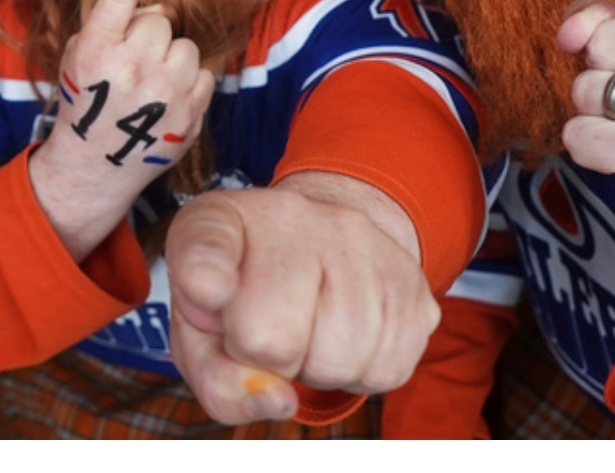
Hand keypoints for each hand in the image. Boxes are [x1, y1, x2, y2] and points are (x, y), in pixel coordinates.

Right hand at [28, 0, 214, 262]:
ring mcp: (163, 91)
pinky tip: (167, 102)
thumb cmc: (85, 103)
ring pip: (185, 46)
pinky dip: (189, 84)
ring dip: (172, 59)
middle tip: (132, 63)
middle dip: (148, 36)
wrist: (95, 167)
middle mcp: (130, 67)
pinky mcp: (190, 113)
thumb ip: (108, 27)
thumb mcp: (77, 59)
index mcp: (95, 50)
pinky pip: (204, 74)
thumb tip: (146, 5)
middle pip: (158, 21)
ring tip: (151, 86)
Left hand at [166, 173, 437, 425]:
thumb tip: (277, 397)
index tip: (206, 290)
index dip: (205, 275)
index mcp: (222, 222)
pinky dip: (363, 371)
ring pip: (340, 362)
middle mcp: (294, 216)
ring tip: (311, 331)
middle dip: (270, 360)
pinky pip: (386, 370)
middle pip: (275, 340)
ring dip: (320, 368)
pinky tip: (346, 336)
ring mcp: (360, 241)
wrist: (323, 243)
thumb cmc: (249, 297)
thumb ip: (217, 377)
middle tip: (271, 333)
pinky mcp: (410, 277)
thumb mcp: (205, 334)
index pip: (207, 242)